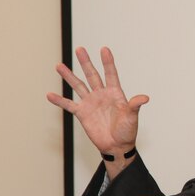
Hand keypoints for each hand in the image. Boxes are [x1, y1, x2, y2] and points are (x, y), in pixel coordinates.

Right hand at [46, 47, 148, 169]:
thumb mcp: (132, 117)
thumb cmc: (127, 132)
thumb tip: (145, 98)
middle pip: (92, 75)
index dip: (108, 62)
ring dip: (69, 76)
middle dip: (86, 63)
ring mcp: (91, 103)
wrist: (117, 146)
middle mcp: (101, 95)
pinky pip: (69, 105)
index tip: (104, 49)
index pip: (111, 74)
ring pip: (78, 86)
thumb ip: (135, 106)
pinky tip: (49, 95)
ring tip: (59, 65)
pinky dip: (59, 100)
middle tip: (80, 49)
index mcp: (115, 94)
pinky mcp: (82, 113)